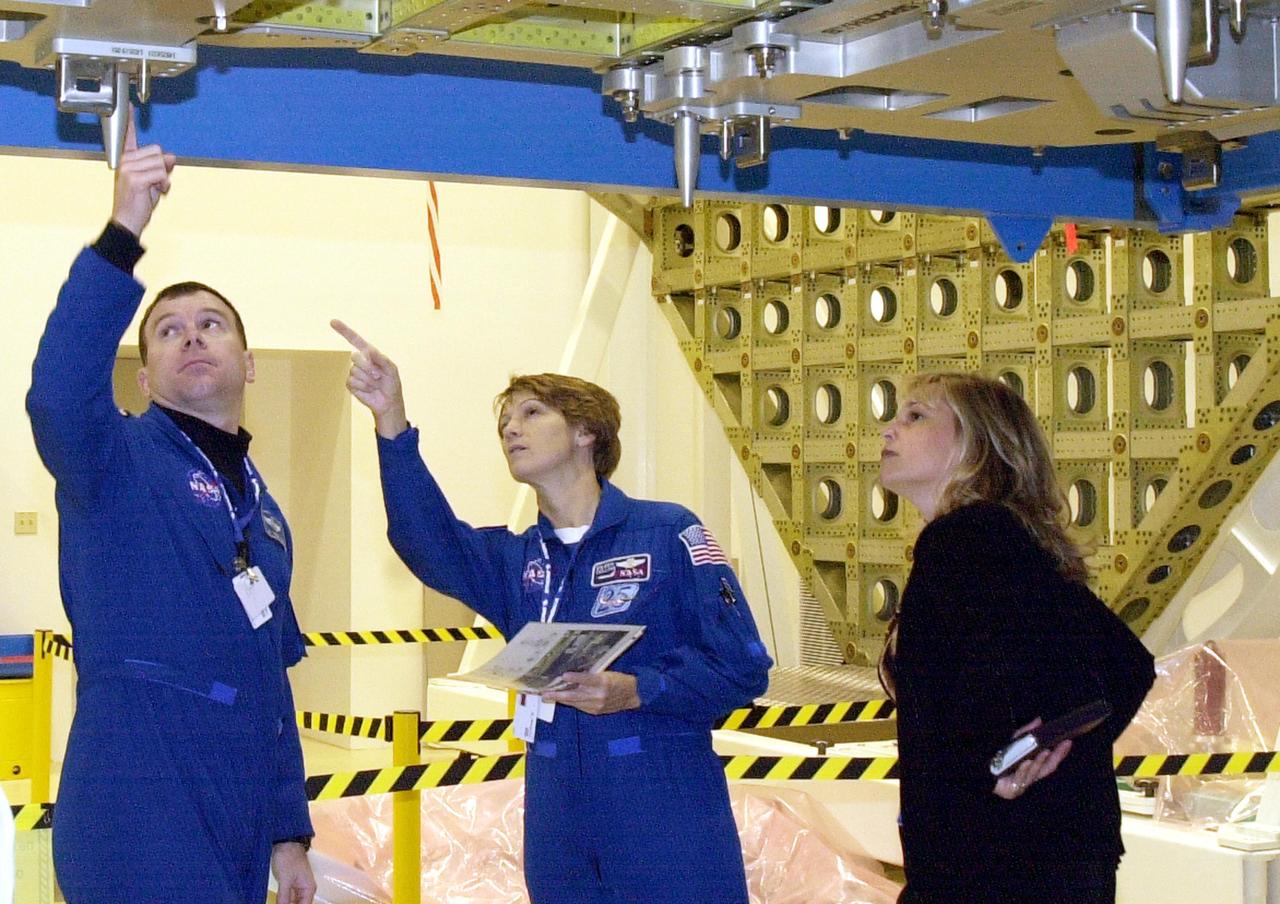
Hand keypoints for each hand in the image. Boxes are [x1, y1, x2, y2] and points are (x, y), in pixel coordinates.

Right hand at [110, 106, 175, 236]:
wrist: (127, 221)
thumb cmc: (138, 202)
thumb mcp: (152, 181)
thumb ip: (161, 167)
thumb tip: (171, 156)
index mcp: (127, 159)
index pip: (127, 136)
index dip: (129, 120)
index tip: (130, 105)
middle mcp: (125, 161)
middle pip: (157, 151)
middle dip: (162, 168)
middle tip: (154, 183)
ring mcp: (128, 169)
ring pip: (161, 163)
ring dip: (164, 179)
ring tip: (154, 189)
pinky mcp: (135, 178)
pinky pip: (161, 174)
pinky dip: (164, 185)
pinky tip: (156, 192)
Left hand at [270, 841, 315, 903]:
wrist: (285, 842)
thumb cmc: (288, 857)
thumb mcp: (285, 879)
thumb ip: (284, 897)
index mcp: (309, 888)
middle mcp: (305, 889)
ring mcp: (297, 887)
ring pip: (292, 903)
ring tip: (278, 902)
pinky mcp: (290, 885)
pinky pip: (288, 898)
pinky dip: (283, 902)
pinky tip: (277, 902)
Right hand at [331, 319, 408, 438]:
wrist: (388, 402)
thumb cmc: (391, 384)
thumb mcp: (392, 369)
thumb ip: (382, 359)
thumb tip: (370, 350)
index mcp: (369, 354)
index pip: (355, 339)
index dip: (344, 331)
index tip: (332, 322)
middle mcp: (360, 361)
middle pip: (355, 357)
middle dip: (368, 368)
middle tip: (379, 376)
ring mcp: (354, 372)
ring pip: (354, 371)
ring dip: (368, 380)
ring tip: (376, 384)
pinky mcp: (350, 384)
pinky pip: (352, 382)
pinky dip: (363, 387)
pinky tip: (369, 390)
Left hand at [543, 671, 639, 714]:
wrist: (632, 695)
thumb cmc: (619, 680)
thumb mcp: (606, 673)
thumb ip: (591, 675)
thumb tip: (572, 674)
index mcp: (603, 682)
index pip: (586, 679)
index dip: (575, 678)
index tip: (564, 676)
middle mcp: (599, 695)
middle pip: (575, 695)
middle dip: (558, 695)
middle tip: (545, 693)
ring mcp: (596, 705)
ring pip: (574, 702)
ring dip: (560, 699)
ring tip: (548, 696)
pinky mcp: (595, 711)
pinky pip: (579, 706)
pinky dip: (571, 702)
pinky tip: (562, 699)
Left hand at [993, 717, 1072, 799]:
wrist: (979, 770)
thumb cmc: (999, 757)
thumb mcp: (1013, 743)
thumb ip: (1026, 733)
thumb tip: (1039, 720)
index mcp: (1031, 768)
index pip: (1050, 762)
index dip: (1060, 753)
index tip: (1067, 742)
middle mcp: (1028, 778)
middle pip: (1046, 769)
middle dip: (1054, 757)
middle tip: (1059, 746)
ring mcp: (1021, 785)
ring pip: (1033, 773)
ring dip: (1039, 762)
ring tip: (1044, 751)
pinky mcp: (1011, 791)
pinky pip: (1019, 778)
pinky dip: (1023, 769)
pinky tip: (1026, 762)